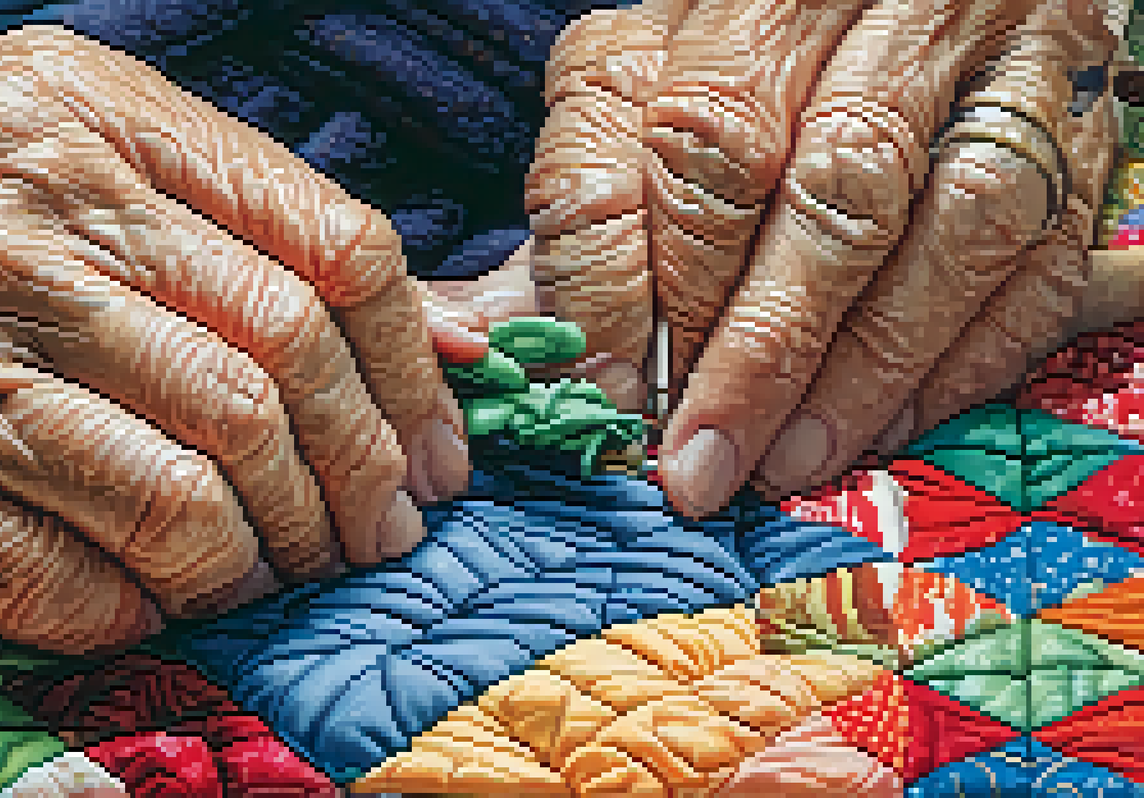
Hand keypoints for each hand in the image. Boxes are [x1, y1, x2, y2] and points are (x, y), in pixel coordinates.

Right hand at [0, 26, 470, 655]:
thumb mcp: (59, 175)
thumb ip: (244, 235)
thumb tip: (446, 341)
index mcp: (82, 114)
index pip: (328, 244)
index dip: (412, 369)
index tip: (434, 452)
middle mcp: (18, 212)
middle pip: (280, 371)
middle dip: (358, 481)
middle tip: (376, 538)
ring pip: (201, 486)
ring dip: (265, 556)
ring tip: (271, 573)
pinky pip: (92, 576)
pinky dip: (154, 604)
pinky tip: (155, 595)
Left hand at [509, 0, 1121, 516]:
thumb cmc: (745, 58)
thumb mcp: (639, 94)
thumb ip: (580, 210)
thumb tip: (485, 338)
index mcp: (750, 2)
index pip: (701, 147)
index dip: (657, 286)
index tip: (615, 394)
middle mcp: (885, 17)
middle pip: (832, 190)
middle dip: (759, 348)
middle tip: (699, 461)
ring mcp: (995, 65)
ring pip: (953, 224)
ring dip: (866, 366)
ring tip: (790, 460)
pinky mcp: (1072, 129)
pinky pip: (1040, 256)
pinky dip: (965, 358)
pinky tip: (888, 422)